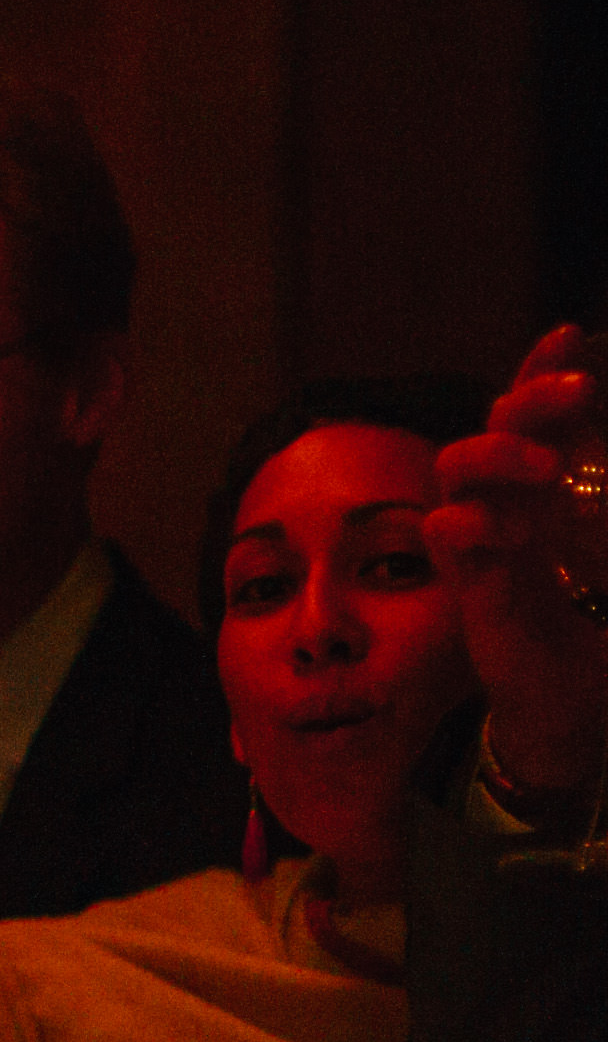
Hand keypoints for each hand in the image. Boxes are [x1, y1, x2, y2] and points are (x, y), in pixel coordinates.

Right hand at [428, 325, 607, 805]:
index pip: (538, 417)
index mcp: (554, 489)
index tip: (568, 335)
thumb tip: (577, 481)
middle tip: (576, 393)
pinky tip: (509, 532)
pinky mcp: (470, 582)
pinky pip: (448, 533)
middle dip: (529, 398)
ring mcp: (485, 537)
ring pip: (457, 465)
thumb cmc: (603, 632)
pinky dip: (472, 523)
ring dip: (496, 454)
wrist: (579, 706)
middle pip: (497, 424)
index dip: (542, 373)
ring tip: (544, 469)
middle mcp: (514, 502)